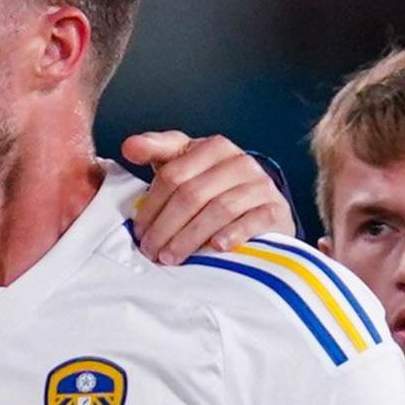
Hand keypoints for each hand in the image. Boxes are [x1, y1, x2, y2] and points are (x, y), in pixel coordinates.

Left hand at [123, 131, 294, 264]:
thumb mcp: (184, 164)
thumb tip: (129, 146)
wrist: (260, 208)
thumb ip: (156, 151)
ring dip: (189, 237)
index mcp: (212, 147)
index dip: (151, 206)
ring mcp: (260, 184)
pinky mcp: (275, 208)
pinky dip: (232, 234)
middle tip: (151, 250)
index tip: (138, 230)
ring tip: (170, 257)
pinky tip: (215, 248)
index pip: (172, 175)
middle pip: (191, 194)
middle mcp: (238, 161)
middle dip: (165, 226)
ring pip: (218, 210)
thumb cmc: (212, 187)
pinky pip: (252, 221)